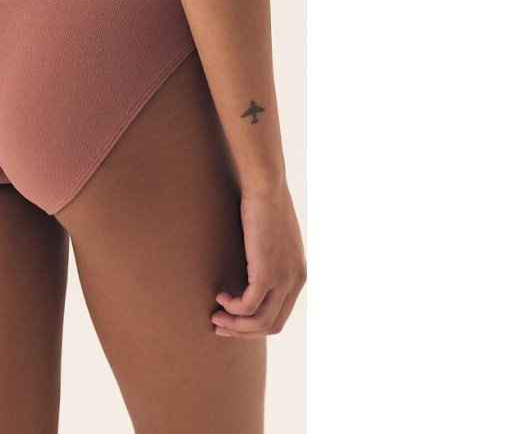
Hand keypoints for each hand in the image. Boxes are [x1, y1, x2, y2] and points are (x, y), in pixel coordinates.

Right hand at [212, 182, 305, 337]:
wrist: (266, 186)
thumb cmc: (265, 204)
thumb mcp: (273, 238)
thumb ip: (270, 257)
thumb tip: (254, 265)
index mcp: (299, 274)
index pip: (280, 315)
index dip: (255, 324)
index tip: (233, 320)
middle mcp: (296, 281)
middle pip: (272, 324)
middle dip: (244, 330)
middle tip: (220, 326)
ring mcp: (284, 279)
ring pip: (260, 321)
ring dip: (236, 324)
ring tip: (216, 317)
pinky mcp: (267, 273)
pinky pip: (248, 305)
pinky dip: (233, 307)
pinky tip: (220, 297)